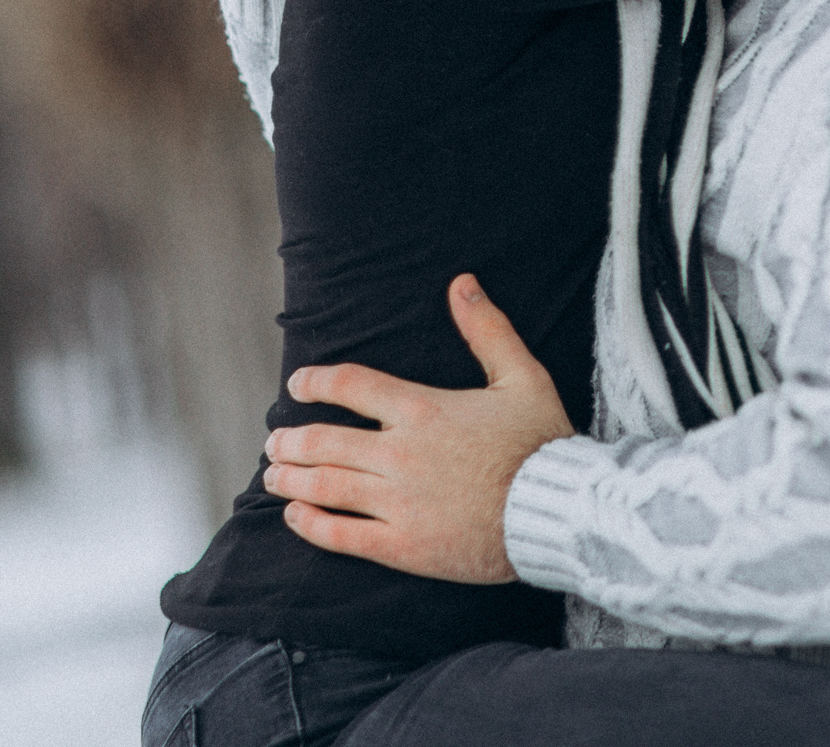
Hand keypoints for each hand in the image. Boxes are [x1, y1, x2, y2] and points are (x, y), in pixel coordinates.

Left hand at [261, 274, 574, 583]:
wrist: (555, 511)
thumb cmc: (541, 442)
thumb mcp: (522, 376)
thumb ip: (488, 329)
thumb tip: (462, 283)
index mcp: (422, 410)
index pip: (351, 386)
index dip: (317, 381)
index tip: (299, 384)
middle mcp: (400, 453)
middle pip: (324, 441)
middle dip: (291, 439)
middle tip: (276, 441)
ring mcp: (398, 502)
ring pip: (323, 486)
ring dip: (290, 479)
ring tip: (274, 476)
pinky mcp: (403, 546)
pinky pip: (342, 535)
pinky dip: (310, 525)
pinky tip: (295, 517)